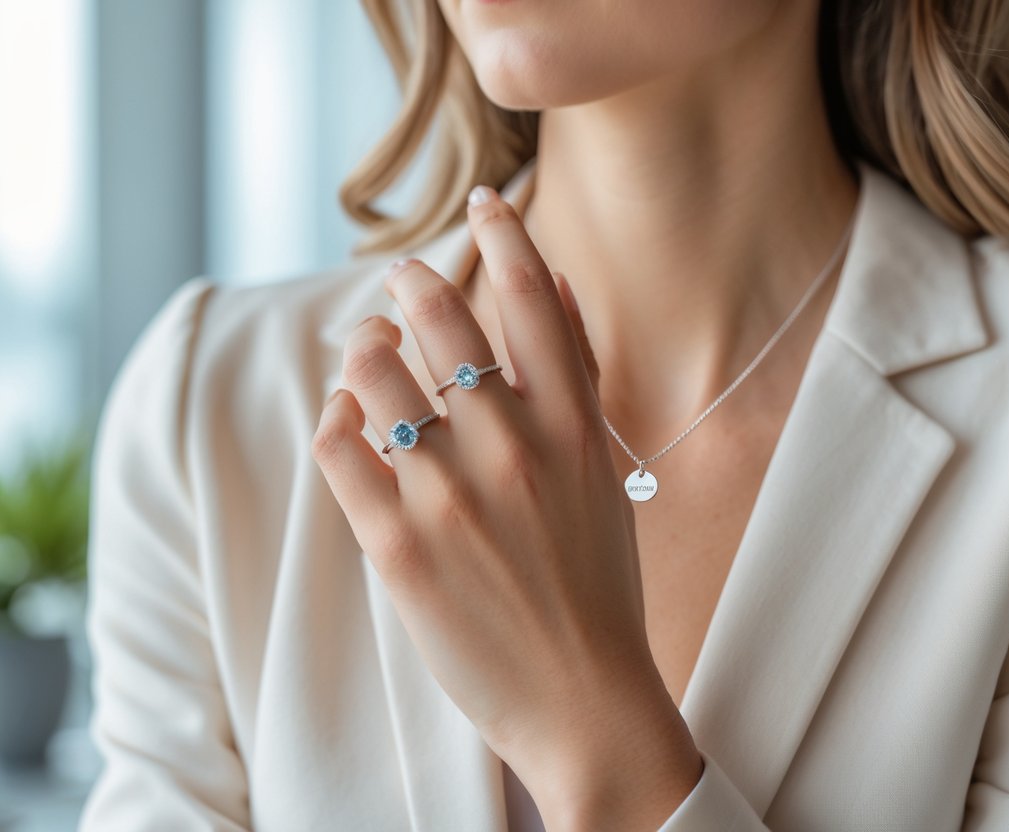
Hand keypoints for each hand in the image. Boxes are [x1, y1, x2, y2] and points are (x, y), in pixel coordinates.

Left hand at [312, 184, 702, 828]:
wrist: (583, 698)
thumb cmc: (599, 584)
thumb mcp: (606, 472)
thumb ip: (581, 376)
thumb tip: (561, 285)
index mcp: (572, 427)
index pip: (532, 297)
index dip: (502, 232)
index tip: (482, 202)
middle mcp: (513, 447)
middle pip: (443, 320)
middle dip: (412, 282)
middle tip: (400, 281)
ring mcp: (451, 495)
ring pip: (376, 375)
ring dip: (364, 348)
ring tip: (369, 352)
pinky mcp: (397, 546)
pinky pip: (340, 450)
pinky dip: (334, 420)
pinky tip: (345, 421)